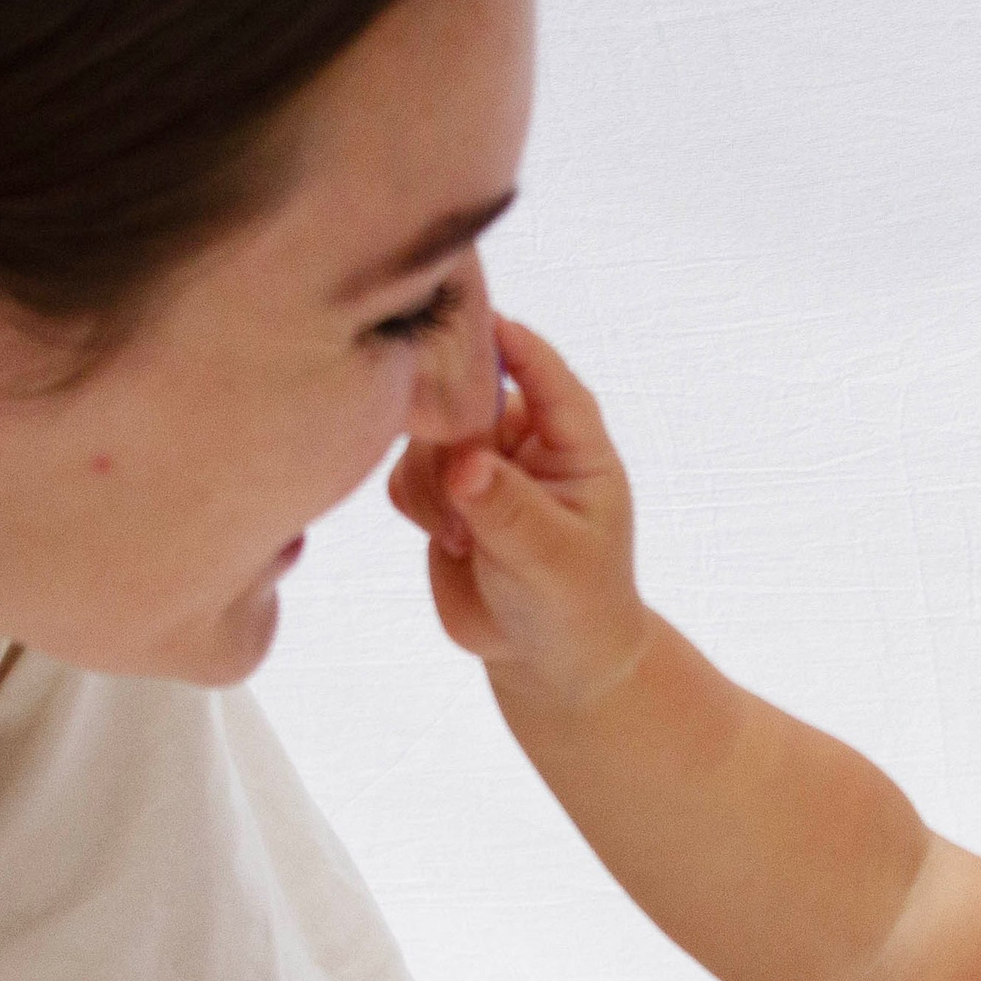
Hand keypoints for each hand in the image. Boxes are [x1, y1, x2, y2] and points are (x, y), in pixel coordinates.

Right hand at [389, 316, 649, 713]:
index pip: (545, 376)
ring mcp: (480, 463)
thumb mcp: (553, 559)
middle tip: (456, 483)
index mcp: (574, 444)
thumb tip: (466, 464)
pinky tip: (447, 541)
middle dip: (450, 433)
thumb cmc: (576, 603)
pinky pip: (404, 471)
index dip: (512, 346)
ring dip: (431, 481)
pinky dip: (415, 502)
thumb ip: (508, 509)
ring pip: (427, 434)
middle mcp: (525, 441)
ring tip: (461, 537)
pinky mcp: (441, 493)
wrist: (549, 658)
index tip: (476, 322)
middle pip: (468, 394)